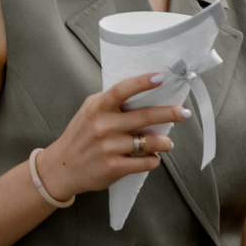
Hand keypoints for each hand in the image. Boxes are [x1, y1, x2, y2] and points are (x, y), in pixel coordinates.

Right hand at [36, 71, 192, 204]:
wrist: (62, 167)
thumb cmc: (79, 137)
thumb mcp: (88, 113)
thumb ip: (109, 103)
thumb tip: (141, 93)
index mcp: (97, 108)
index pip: (121, 90)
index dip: (142, 83)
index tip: (160, 77)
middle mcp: (103, 126)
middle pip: (144, 116)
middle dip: (169, 113)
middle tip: (183, 113)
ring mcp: (109, 147)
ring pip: (149, 142)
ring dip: (163, 143)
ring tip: (166, 143)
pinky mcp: (114, 167)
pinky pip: (145, 162)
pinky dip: (153, 160)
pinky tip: (151, 157)